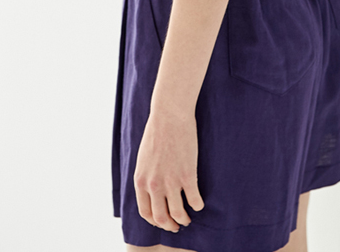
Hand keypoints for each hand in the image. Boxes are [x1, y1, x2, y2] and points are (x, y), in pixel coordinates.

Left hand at [133, 105, 205, 231]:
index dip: (155, 221)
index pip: (146, 212)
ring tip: (188, 217)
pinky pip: (195, 200)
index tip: (163, 220)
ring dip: (184, 219)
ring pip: (178, 213)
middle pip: (161, 218)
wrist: (169, 114)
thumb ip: (146, 176)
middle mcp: (154, 185)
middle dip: (170, 225)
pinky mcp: (187, 175)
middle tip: (177, 225)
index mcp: (141, 180)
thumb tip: (152, 190)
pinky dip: (198, 205)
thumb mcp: (143, 157)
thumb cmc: (157, 131)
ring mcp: (171, 181)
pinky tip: (199, 203)